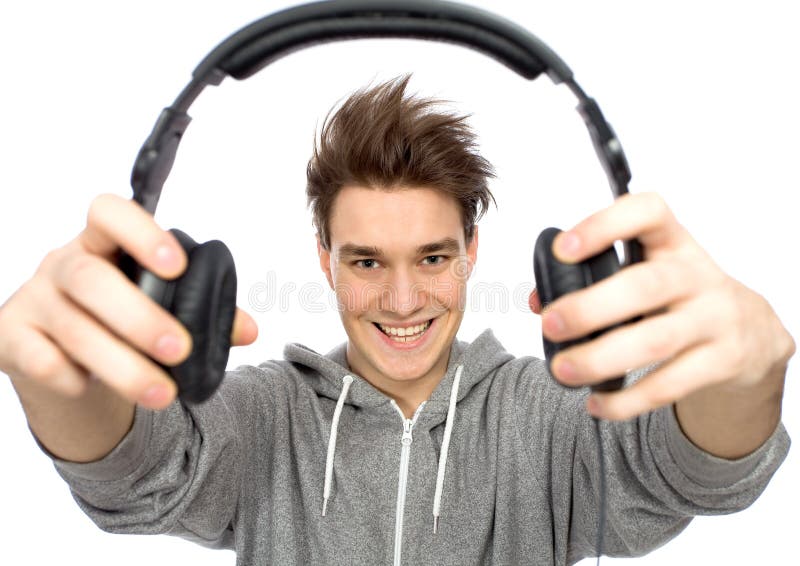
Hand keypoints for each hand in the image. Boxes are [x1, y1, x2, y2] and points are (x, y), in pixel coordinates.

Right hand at [0, 193, 257, 409]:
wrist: (60, 355)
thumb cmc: (117, 318)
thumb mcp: (157, 306)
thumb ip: (204, 312)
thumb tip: (249, 331)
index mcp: (101, 243)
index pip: (108, 213)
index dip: (140, 232)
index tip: (177, 266)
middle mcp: (61, 264)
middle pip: (90, 278)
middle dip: (139, 317)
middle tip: (179, 349)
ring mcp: (33, 300)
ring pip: (72, 328)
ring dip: (121, 364)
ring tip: (162, 393)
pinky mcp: (10, 338)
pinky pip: (37, 358)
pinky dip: (68, 375)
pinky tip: (89, 386)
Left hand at [529, 191, 794, 420]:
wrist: (752, 333)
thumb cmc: (679, 296)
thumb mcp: (646, 274)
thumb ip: (594, 280)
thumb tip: (541, 301)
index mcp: (673, 242)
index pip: (648, 213)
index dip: (604, 226)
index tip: (563, 250)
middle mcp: (697, 275)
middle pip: (645, 286)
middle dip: (590, 307)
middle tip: (550, 324)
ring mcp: (715, 319)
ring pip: (655, 341)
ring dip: (601, 358)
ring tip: (563, 369)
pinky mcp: (722, 361)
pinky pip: (669, 386)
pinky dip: (627, 400)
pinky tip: (597, 403)